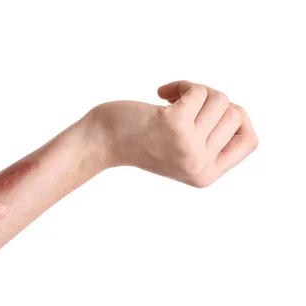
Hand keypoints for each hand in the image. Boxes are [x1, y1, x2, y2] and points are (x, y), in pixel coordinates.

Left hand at [87, 80, 257, 186]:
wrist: (101, 141)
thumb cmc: (141, 139)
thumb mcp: (182, 150)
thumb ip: (211, 139)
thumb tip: (236, 113)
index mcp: (206, 175)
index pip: (250, 141)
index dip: (237, 120)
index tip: (211, 114)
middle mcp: (200, 165)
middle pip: (235, 114)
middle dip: (210, 102)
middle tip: (183, 106)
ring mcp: (188, 146)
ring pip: (219, 99)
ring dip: (194, 91)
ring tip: (171, 101)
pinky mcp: (175, 125)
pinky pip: (198, 90)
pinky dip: (180, 84)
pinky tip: (162, 94)